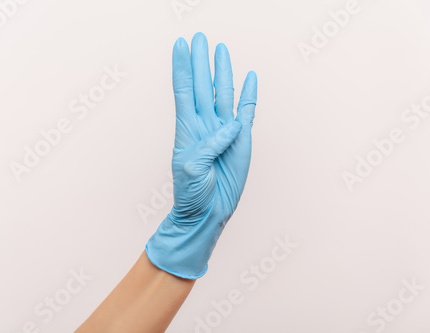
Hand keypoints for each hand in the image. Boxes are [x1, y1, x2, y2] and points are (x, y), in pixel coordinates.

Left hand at [146, 32, 256, 278]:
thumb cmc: (191, 193)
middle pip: (203, 85)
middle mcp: (205, 124)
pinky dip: (248, 95)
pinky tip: (249, 78)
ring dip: (222, 72)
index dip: (182, 67)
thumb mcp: (192, 168)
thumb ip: (211, 143)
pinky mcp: (241, 140)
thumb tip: (231, 124)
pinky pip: (246, 111)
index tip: (180, 45)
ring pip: (223, 93)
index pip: (184, 90)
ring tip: (220, 50)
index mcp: (187, 128)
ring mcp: (224, 130)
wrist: (206, 212)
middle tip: (200, 38)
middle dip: (201, 61)